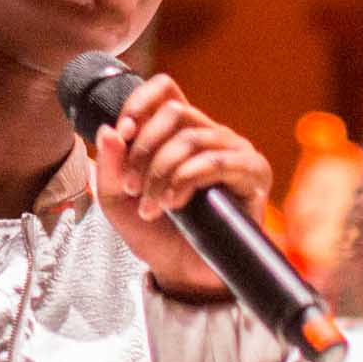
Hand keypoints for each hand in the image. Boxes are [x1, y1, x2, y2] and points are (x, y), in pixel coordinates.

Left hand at [90, 74, 267, 302]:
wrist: (183, 272)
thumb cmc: (156, 233)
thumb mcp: (117, 200)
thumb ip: (109, 166)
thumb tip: (109, 130)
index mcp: (180, 131)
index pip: (165, 89)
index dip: (139, 103)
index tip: (122, 133)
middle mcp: (210, 134)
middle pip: (174, 111)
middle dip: (144, 150)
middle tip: (131, 187)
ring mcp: (234, 151)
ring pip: (190, 137)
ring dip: (161, 173)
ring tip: (152, 206)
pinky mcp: (253, 173)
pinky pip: (216, 160)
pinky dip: (186, 179)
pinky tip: (175, 203)